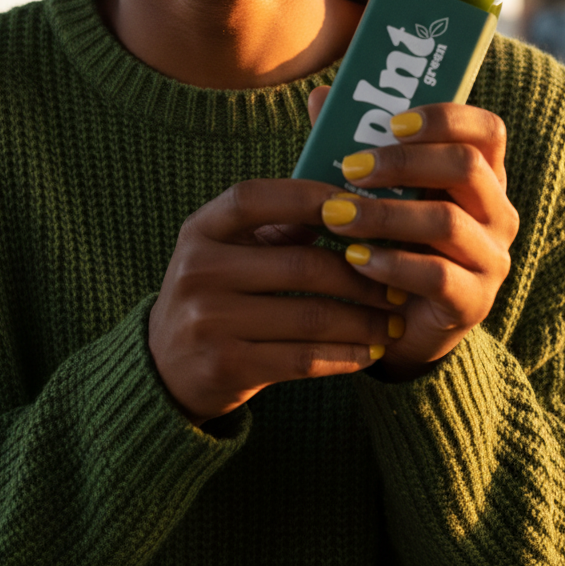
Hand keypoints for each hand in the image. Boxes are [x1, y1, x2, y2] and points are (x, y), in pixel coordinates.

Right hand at [149, 179, 397, 425]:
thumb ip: (277, 226)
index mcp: (199, 230)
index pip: (255, 197)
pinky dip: (345, 355)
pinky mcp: (224, 366)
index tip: (362, 206)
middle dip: (361, 275)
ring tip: (394, 322)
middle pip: (300, 263)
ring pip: (310, 315)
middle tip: (399, 283)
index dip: (311, 197)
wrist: (165, 368)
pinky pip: (303, 359)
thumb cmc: (216, 295)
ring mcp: (207, 320)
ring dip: (364, 321)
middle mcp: (198, 270)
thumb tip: (351, 201)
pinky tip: (371, 352)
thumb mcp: (228, 252)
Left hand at [308, 88, 518, 380]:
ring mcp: (491, 259)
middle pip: (467, 166)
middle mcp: (497, 212)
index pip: (487, 130)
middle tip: (350, 167)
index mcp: (480, 175)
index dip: (444, 118)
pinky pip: (437, 276)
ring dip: (385, 214)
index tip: (392, 122)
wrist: (394, 322)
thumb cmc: (384, 240)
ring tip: (336, 216)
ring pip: (449, 221)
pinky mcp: (474, 303)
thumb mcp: (371, 192)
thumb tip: (318, 96)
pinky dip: (391, 264)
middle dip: (403, 162)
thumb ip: (353, 145)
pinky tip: (354, 259)